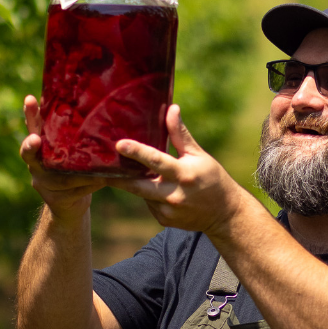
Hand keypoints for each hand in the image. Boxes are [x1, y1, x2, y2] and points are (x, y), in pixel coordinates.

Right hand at [18, 95, 108, 210]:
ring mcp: (42, 183)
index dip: (30, 114)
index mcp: (41, 149)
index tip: (30, 99)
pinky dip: (91, 185)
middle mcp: (36, 165)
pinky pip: (75, 190)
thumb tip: (101, 112)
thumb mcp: (73, 153)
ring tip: (97, 167)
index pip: (33, 128)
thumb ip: (76, 139)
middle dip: (31, 145)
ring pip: (60, 175)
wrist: (71, 205)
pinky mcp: (55, 198)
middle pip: (29, 154)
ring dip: (79, 171)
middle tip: (35, 140)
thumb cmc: (75, 172)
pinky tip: (104, 180)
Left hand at [104, 105, 248, 236]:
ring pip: (142, 194)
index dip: (136, 152)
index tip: (120, 144)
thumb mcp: (199, 155)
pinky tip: (162, 192)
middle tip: (101, 169)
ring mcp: (169, 210)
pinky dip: (150, 196)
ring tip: (143, 176)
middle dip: (118, 178)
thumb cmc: (213, 179)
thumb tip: (171, 108)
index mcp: (184, 174)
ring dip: (139, 184)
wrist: (226, 213)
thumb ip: (180, 135)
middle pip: (137, 185)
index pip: (156, 161)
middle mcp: (175, 194)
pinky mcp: (165, 219)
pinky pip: (149, 204)